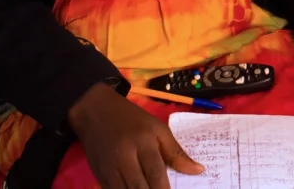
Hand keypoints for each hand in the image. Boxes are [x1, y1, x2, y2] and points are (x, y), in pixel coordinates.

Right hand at [68, 83, 203, 188]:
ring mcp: (108, 169)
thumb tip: (198, 170)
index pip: (156, 174)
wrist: (95, 112)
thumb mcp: (157, 128)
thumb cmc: (131, 119)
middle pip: (139, 187)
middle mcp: (123, 158)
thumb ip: (176, 152)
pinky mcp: (99, 176)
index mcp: (142, 143)